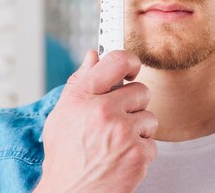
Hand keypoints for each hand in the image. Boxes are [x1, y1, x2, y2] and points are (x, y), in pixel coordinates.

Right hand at [34, 50, 157, 192]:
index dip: (130, 61)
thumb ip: (79, 83)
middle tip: (117, 122)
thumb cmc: (65, 158)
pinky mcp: (138, 153)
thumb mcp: (61, 116)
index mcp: (81, 98)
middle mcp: (102, 111)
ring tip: (117, 144)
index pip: (116, 61)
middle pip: (141, 90)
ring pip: (150, 117)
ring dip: (139, 131)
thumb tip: (93, 56)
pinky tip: (122, 159)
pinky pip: (152, 143)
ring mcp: (122, 132)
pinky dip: (141, 152)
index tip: (131, 68)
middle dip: (133, 106)